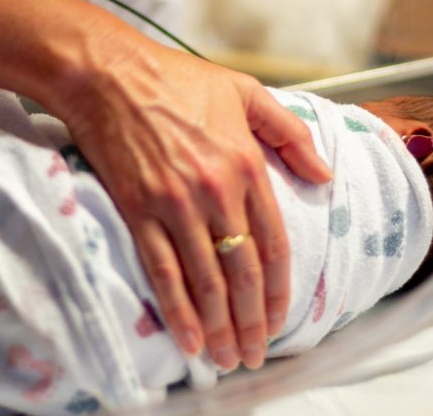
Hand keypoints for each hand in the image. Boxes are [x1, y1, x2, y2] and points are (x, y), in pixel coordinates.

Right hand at [0, 0, 331, 369]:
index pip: (273, 244)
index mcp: (247, 164)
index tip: (281, 320)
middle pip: (243, 272)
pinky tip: (189, 338)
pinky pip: (162, 271)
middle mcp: (217, 190)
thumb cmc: (175, 78)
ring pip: (206, 280)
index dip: (280, 291)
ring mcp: (175, 204)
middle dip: (252, 322)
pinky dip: (178, 310)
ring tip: (227, 358)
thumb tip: (323, 174)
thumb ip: (290, 133)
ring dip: (219, 326)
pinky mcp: (138, 210)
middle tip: (255, 354)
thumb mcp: (245, 92)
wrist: (108, 73)